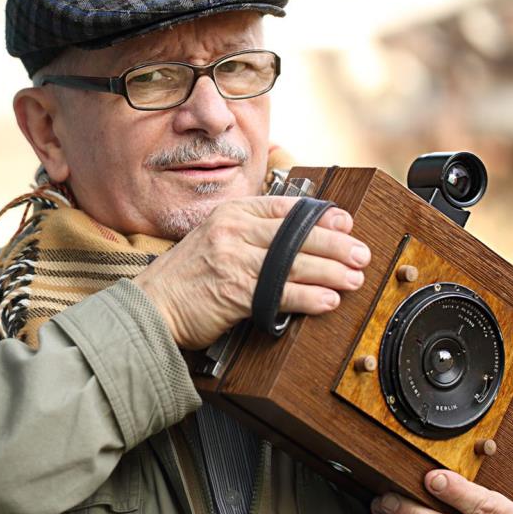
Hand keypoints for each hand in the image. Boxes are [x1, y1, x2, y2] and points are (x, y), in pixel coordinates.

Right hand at [132, 195, 369, 348]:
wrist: (152, 304)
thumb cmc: (186, 275)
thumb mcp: (215, 238)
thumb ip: (250, 233)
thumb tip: (293, 239)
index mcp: (232, 213)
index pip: (286, 209)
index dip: (321, 217)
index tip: (345, 223)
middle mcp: (234, 231)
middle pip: (296, 236)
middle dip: (335, 245)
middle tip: (360, 254)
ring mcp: (233, 259)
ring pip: (294, 263)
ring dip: (330, 272)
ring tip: (353, 278)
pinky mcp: (234, 291)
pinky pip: (281, 293)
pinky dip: (308, 298)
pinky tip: (327, 301)